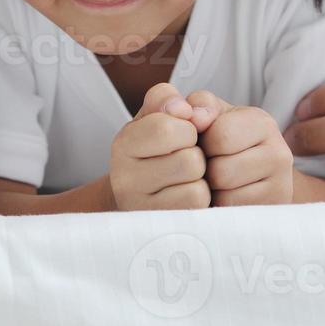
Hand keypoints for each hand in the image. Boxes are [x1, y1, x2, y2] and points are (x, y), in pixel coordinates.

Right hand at [108, 82, 211, 210]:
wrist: (142, 191)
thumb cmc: (156, 146)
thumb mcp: (155, 114)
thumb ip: (167, 98)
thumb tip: (186, 109)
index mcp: (124, 143)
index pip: (166, 128)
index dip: (187, 128)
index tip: (181, 133)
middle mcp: (124, 179)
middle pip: (189, 160)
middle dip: (196, 155)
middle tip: (184, 157)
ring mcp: (141, 208)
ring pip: (196, 187)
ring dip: (200, 179)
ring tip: (185, 177)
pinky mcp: (160, 226)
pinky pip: (197, 207)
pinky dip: (201, 199)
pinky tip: (186, 194)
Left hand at [183, 90, 293, 205]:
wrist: (252, 171)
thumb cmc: (222, 138)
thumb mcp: (212, 115)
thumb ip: (200, 105)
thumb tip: (194, 116)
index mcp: (262, 123)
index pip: (220, 137)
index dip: (203, 143)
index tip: (207, 144)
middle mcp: (280, 153)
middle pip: (221, 171)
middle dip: (206, 170)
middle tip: (211, 166)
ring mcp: (282, 185)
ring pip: (226, 196)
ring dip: (212, 191)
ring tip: (217, 181)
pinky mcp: (274, 210)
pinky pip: (232, 214)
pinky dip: (221, 207)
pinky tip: (225, 196)